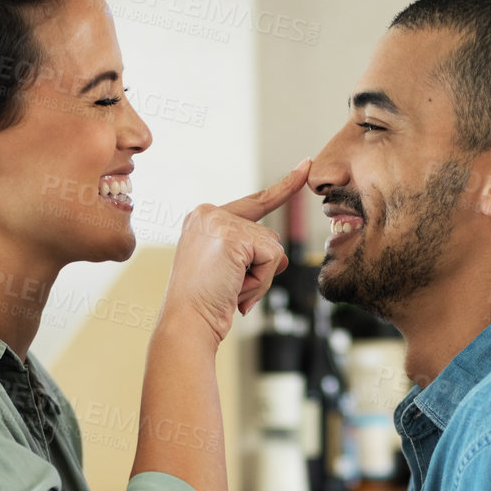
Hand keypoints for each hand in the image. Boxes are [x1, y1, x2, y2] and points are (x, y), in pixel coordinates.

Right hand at [160, 159, 310, 345]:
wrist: (186, 323)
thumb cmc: (203, 305)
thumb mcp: (228, 273)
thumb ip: (252, 256)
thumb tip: (283, 257)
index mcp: (203, 219)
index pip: (253, 203)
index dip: (282, 189)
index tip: (304, 166)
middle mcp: (208, 214)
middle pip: (266, 235)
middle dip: (259, 268)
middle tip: (230, 288)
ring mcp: (219, 222)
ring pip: (272, 248)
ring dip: (260, 278)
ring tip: (230, 290)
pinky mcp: (233, 236)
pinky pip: (272, 257)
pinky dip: (262, 280)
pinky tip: (236, 289)